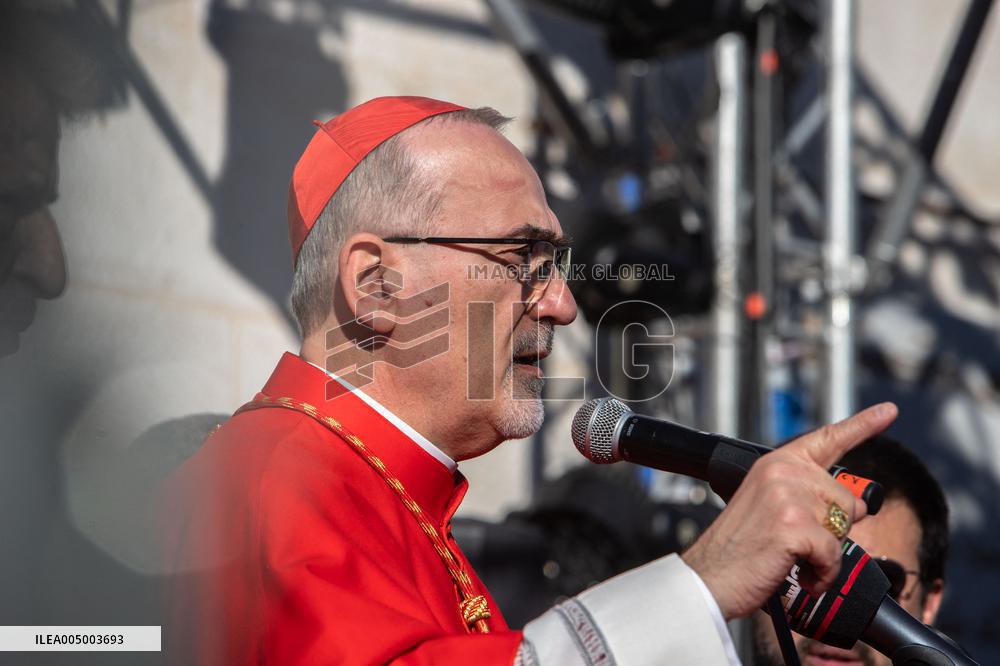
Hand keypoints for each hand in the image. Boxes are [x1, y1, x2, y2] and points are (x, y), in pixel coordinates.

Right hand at [681, 402, 897, 619]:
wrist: (710, 576)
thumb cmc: (739, 549)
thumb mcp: (772, 509)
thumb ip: (810, 497)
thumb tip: (858, 506)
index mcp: (776, 463)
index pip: (828, 439)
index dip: (863, 424)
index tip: (888, 410)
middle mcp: (782, 471)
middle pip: (846, 499)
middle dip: (832, 529)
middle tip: (796, 542)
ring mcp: (788, 495)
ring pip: (842, 527)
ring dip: (825, 554)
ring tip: (793, 559)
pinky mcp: (794, 524)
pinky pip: (834, 554)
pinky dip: (822, 573)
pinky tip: (799, 574)